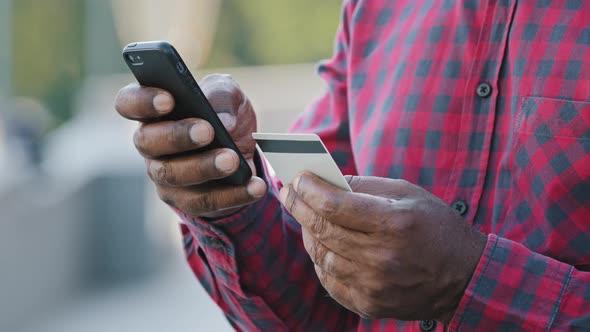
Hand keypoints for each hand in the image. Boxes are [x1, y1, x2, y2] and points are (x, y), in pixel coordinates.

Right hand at [114, 74, 266, 217]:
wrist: (243, 147)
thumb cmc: (224, 113)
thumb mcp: (229, 94)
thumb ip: (222, 95)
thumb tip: (223, 120)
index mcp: (153, 110)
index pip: (128, 103)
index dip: (142, 101)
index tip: (168, 99)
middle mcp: (151, 144)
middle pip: (148, 142)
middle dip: (178, 136)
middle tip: (208, 130)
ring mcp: (164, 175)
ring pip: (174, 175)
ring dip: (205, 167)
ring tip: (233, 160)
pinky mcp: (186, 200)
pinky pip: (205, 201)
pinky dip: (234, 194)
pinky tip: (254, 185)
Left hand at [279, 173, 486, 323]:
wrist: (465, 277)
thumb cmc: (436, 227)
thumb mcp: (408, 194)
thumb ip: (366, 186)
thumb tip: (327, 181)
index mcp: (394, 224)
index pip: (334, 206)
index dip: (309, 190)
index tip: (297, 178)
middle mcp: (381, 257)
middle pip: (323, 230)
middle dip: (299, 206)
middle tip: (288, 192)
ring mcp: (374, 285)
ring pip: (321, 256)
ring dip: (308, 233)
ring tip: (305, 218)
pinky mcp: (370, 304)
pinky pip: (330, 281)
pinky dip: (320, 260)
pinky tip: (321, 245)